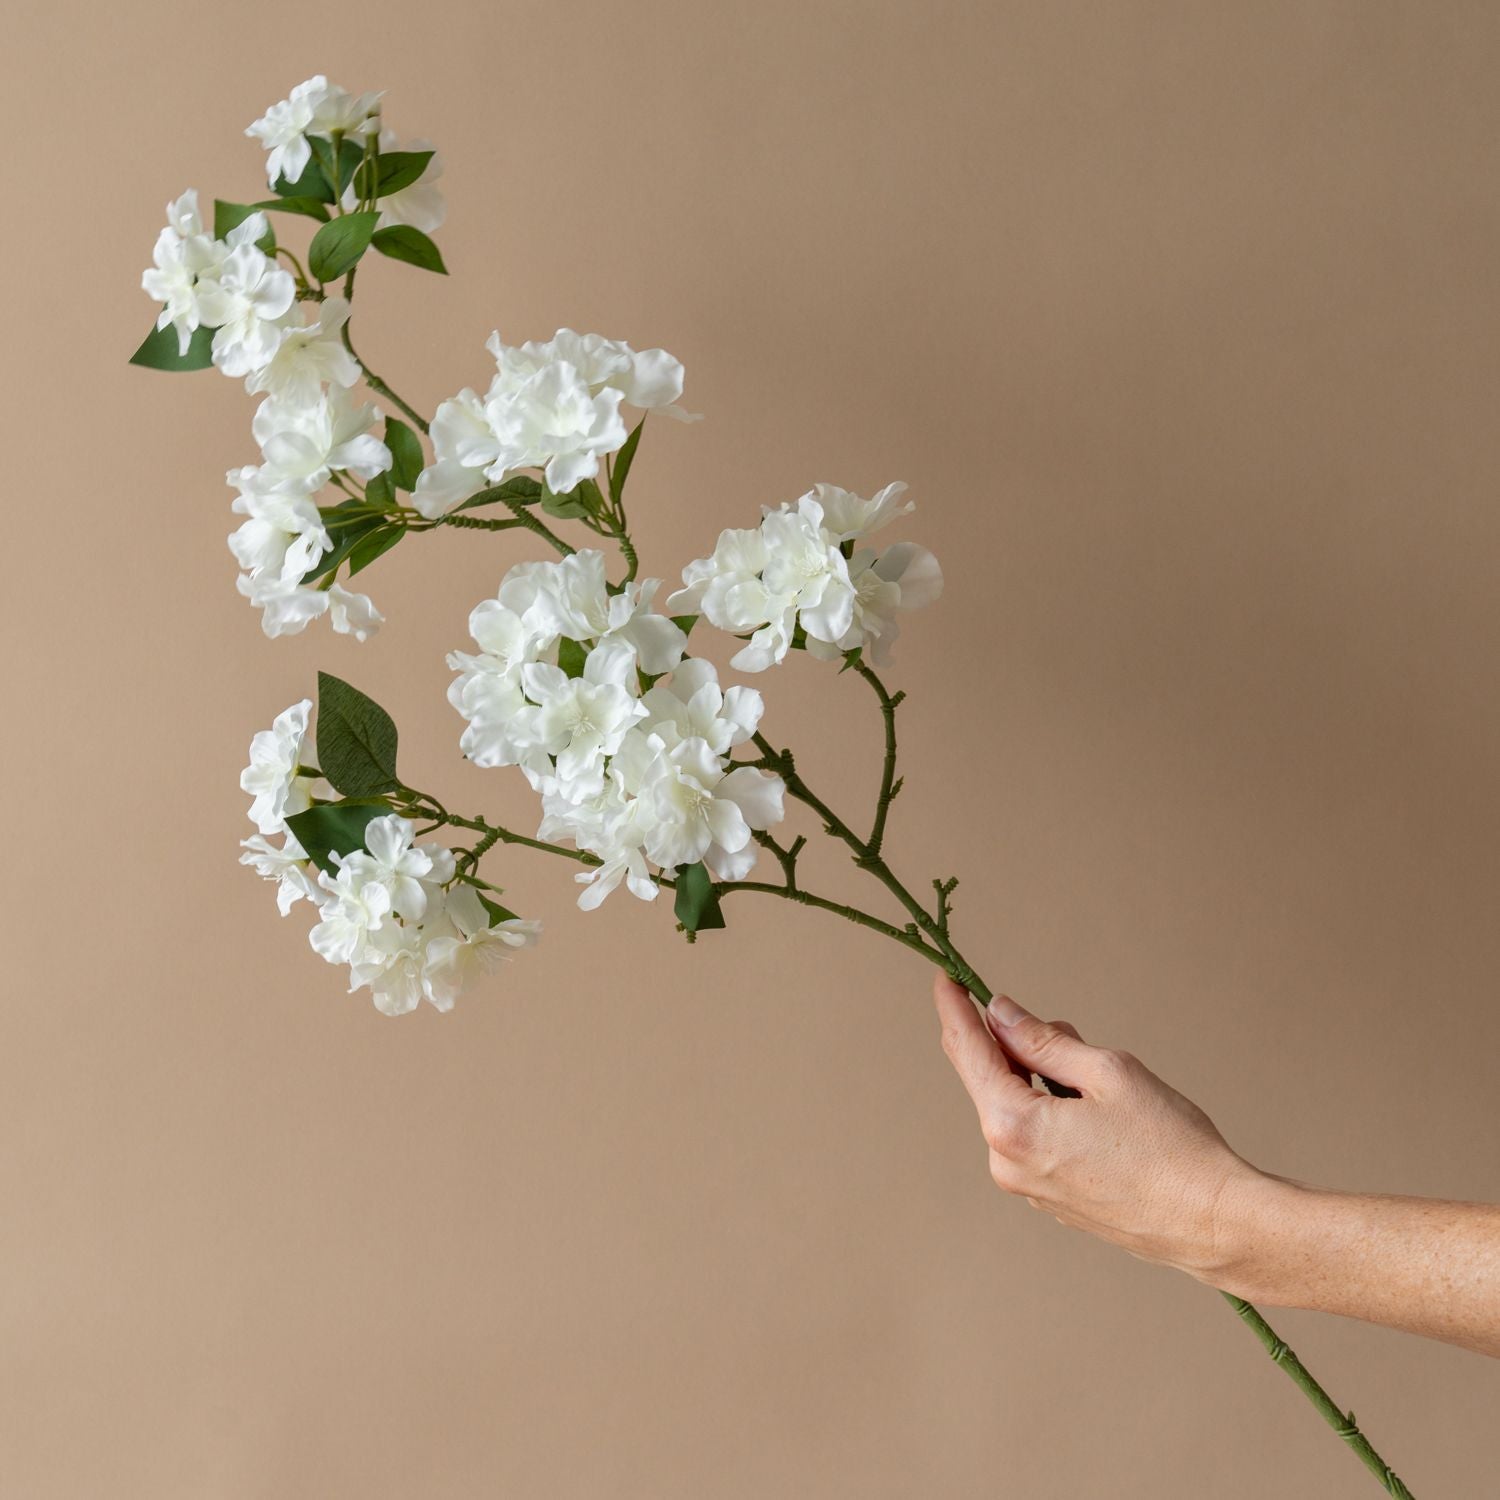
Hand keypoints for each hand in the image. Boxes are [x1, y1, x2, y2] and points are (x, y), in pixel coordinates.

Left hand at [933, 974, 1264, 1283]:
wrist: (1213, 1222)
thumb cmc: (1170, 1147)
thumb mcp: (1107, 1072)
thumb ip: (1042, 1039)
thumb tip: (999, 1014)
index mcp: (1012, 1126)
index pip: (968, 1051)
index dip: (956, 1008)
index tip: (946, 977)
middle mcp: (1006, 1162)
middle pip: (988, 1080)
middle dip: (1009, 1043)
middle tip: (1048, 1022)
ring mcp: (1026, 1187)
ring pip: (1013, 1109)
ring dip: (1035, 1078)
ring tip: (1089, 1072)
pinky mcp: (1049, 1199)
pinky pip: (1032, 1139)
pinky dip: (1047, 1111)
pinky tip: (1090, 1110)